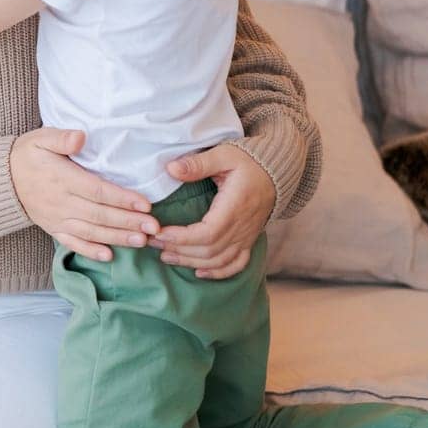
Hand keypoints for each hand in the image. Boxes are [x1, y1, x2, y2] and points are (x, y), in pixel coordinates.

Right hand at [10, 127, 156, 261]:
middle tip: (154, 227)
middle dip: (128, 222)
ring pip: (91, 231)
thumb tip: (81, 137)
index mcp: (62, 179)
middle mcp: (61, 202)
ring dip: (117, 237)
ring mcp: (57, 218)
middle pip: (100, 214)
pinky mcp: (53, 229)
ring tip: (141, 241)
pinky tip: (108, 256)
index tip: (145, 204)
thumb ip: (61, 138)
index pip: (97, 191)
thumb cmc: (27, 155)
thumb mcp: (41, 138)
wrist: (2, 179)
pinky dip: (90, 251)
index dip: (122, 199)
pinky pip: (72, 243)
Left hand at [150, 143, 274, 278]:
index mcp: (234, 207)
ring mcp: (247, 236)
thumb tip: (171, 169)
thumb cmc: (247, 162)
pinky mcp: (249, 240)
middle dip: (179, 249)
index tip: (159, 232)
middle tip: (152, 242)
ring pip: (219, 260)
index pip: (207, 233)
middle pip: (209, 250)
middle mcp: (242, 227)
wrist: (275, 172)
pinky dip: (219, 272)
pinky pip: (237, 264)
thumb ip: (198, 163)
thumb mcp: (223, 155)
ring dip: (191, 262)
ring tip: (166, 256)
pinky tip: (199, 273)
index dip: (182, 238)